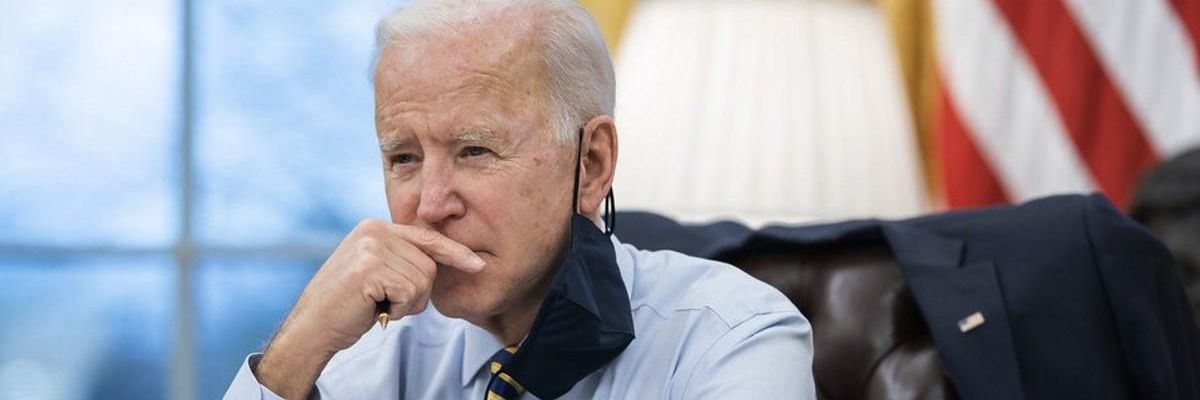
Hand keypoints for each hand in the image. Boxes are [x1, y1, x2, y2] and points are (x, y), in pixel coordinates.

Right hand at [254, 219, 484, 398]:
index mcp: (376, 227)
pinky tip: (375, 308)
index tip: (478, 265)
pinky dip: (399, 309)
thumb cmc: (347, 305)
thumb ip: (401, 259)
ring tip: (378, 304)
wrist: (312, 326)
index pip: (427, 238)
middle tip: (386, 302)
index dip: (455, 253)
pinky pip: (411, 292)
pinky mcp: (369, 267)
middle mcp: (374, 230)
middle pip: (429, 264)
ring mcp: (371, 246)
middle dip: (416, 293)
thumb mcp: (376, 272)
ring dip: (407, 303)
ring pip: (423, 280)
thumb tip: (442, 259)